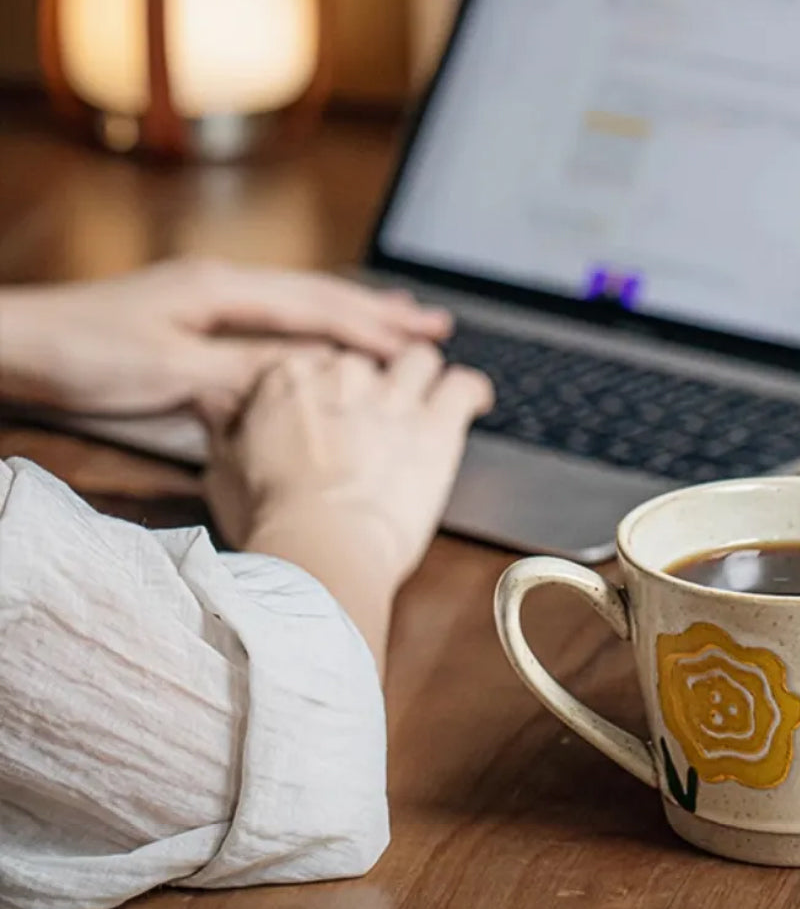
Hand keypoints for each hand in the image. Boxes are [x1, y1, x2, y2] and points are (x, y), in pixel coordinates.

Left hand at [0, 257, 451, 423]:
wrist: (16, 346)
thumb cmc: (81, 353)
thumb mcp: (170, 370)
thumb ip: (242, 373)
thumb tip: (308, 379)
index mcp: (221, 289)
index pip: (317, 309)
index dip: (375, 328)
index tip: (424, 340)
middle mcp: (218, 285)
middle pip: (316, 297)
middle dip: (378, 312)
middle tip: (433, 323)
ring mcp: (202, 300)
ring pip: (295, 307)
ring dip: (349, 317)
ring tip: (394, 322)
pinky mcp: (186, 323)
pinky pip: (268, 324)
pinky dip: (308, 333)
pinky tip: (315, 344)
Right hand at [205, 345, 492, 655]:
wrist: (320, 549)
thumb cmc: (269, 521)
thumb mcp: (223, 471)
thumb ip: (225, 429)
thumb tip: (216, 405)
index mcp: (288, 377)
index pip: (311, 359)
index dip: (319, 389)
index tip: (323, 412)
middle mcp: (343, 375)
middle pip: (364, 360)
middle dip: (369, 386)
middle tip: (370, 419)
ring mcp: (393, 396)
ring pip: (418, 359)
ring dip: (422, 376)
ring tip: (424, 397)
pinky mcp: (436, 424)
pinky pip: (465, 385)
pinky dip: (472, 391)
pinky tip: (474, 401)